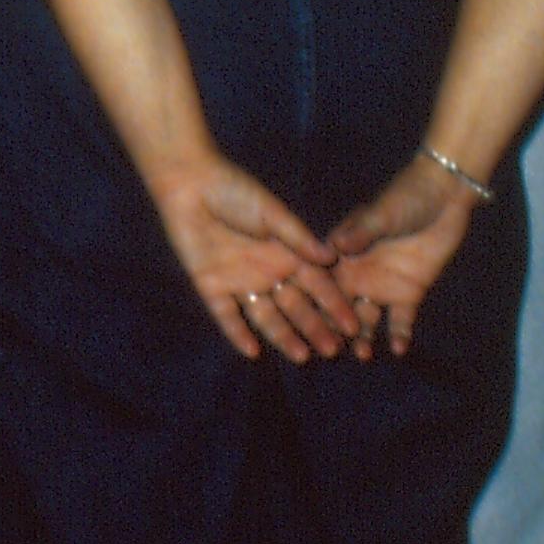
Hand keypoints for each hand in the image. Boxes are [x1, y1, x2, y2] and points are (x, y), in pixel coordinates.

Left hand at [147, 153, 353, 361]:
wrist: (190, 186)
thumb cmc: (236, 192)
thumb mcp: (271, 214)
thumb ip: (298, 237)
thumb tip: (332, 257)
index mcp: (288, 254)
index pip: (317, 286)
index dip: (334, 305)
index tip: (353, 326)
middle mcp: (268, 273)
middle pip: (295, 307)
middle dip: (315, 328)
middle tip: (333, 351)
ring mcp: (240, 282)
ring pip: (266, 317)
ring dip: (284, 337)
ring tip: (302, 356)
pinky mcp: (211, 286)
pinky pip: (226, 315)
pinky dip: (237, 333)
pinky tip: (252, 352)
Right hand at [324, 155, 476, 359]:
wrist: (443, 198)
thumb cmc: (404, 198)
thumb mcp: (380, 214)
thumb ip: (360, 232)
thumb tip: (333, 248)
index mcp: (342, 253)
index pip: (322, 281)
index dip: (314, 301)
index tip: (306, 322)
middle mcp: (357, 274)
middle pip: (340, 306)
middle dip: (334, 327)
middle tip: (332, 349)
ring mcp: (382, 285)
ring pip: (366, 317)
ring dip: (363, 336)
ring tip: (362, 354)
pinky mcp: (409, 292)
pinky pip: (400, 319)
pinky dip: (398, 334)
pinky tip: (397, 350)